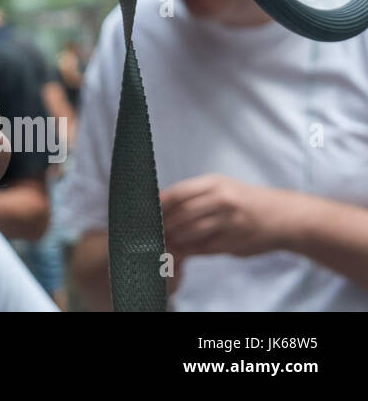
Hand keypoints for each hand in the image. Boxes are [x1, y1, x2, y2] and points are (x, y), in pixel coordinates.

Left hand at [161, 174, 295, 258]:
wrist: (284, 217)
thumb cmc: (245, 200)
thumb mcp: (221, 187)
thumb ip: (193, 193)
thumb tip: (159, 198)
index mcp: (215, 183)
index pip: (179, 193)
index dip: (160, 205)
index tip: (148, 212)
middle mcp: (223, 200)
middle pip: (182, 214)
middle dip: (165, 224)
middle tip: (152, 231)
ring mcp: (231, 222)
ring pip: (192, 232)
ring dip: (175, 238)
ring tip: (164, 240)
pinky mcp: (236, 242)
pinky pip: (205, 247)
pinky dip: (190, 249)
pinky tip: (182, 249)